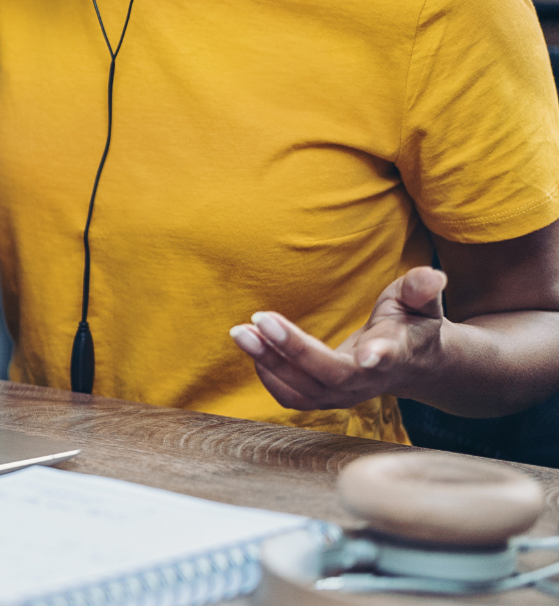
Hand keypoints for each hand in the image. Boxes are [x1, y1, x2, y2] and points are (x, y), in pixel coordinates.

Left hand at [229, 266, 448, 410]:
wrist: (411, 362)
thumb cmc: (411, 324)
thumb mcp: (421, 302)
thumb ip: (421, 289)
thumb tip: (431, 274)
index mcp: (399, 353)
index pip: (389, 358)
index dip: (380, 356)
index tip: (369, 354)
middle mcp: (369, 381)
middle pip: (331, 375)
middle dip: (294, 350)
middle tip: (260, 320)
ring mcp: (345, 395)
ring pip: (303, 390)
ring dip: (268, 362)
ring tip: (241, 332)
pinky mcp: (324, 398)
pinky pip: (291, 396)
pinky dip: (268, 375)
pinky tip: (253, 346)